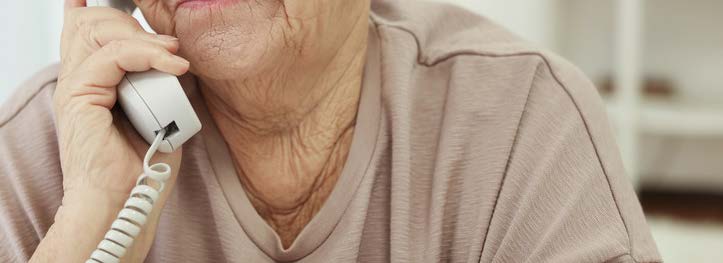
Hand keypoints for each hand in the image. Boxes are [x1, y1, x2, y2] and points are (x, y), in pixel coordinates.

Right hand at [32, 1, 189, 261]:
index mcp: (92, 83)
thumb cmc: (143, 168)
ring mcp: (76, 87)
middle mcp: (79, 80)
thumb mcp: (160, 115)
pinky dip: (147, 55)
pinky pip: (112, 56)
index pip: (87, 30)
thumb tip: (179, 63)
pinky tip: (174, 66)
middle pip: (93, 23)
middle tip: (170, 45)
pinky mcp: (80, 97)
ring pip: (101, 32)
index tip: (124, 5)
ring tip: (176, 57)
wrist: (127, 203)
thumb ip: (159, 86)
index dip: (100, 11)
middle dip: (133, 24)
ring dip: (146, 38)